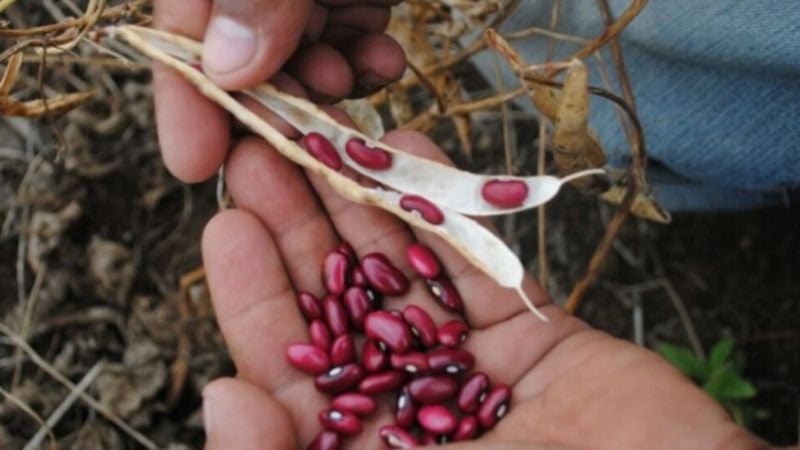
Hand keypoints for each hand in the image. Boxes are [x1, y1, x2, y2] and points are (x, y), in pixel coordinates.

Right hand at [153, 0, 405, 182]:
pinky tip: (385, 61)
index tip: (192, 164)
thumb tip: (223, 68)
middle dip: (274, 102)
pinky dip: (366, 62)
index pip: (182, 33)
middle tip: (297, 133)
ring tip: (342, 81)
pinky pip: (353, 43)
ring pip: (304, 60)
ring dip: (325, 87)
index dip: (186, 99)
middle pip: (245, 58)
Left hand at [198, 128, 764, 448]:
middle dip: (301, 227)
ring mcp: (469, 368)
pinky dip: (449, 213)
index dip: (253, 293)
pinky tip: (415, 158)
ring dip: (367, 204)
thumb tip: (220, 396)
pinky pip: (483, 266)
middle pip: (338, 302)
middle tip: (268, 154)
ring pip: (406, 271)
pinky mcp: (535, 340)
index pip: (286, 364)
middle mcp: (404, 406)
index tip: (227, 224)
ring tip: (330, 138)